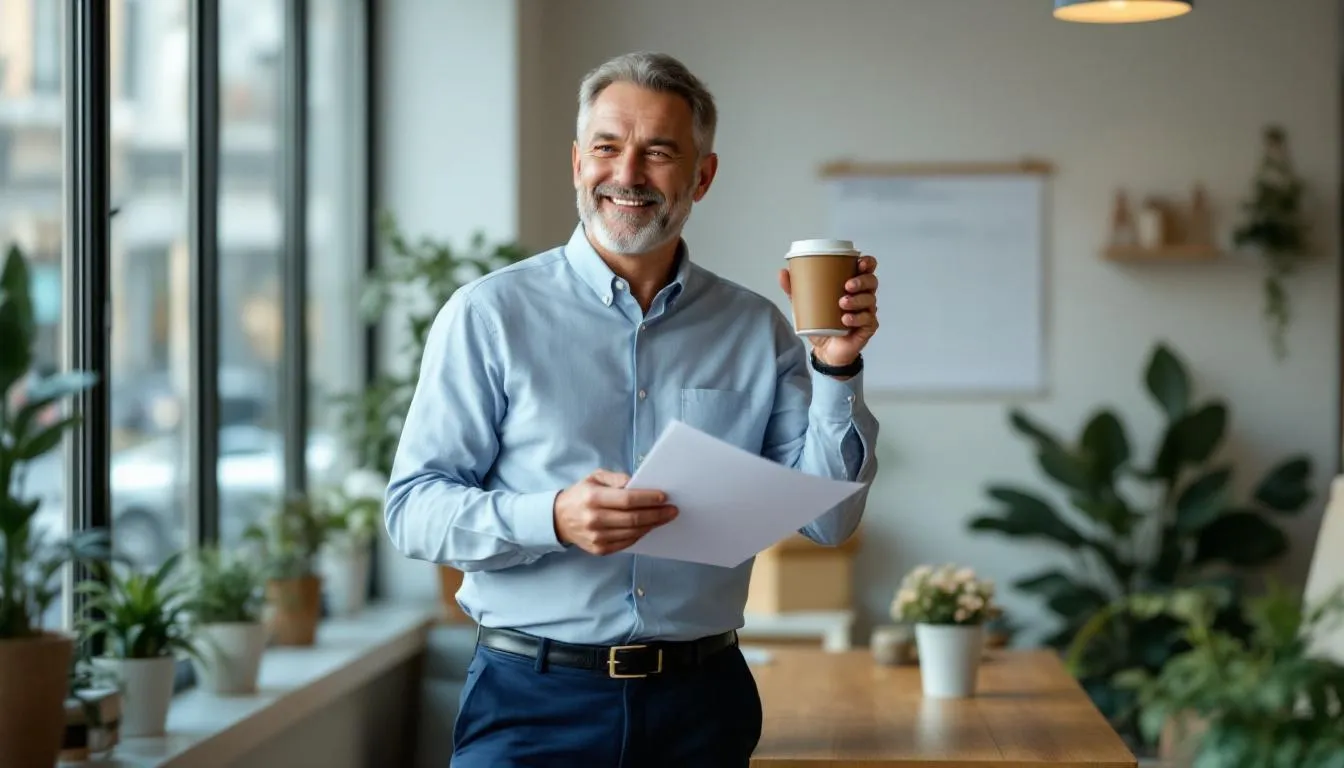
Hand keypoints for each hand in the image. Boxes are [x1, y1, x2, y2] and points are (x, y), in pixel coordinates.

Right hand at [553, 469, 677, 555]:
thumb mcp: (595, 478)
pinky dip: (641, 534)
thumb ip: (616, 478)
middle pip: (633, 518)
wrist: (559, 519)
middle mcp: (594, 519)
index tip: (664, 497)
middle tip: (672, 510)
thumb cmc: (581, 495)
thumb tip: (637, 483)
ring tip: (664, 517)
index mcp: (592, 498)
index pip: (627, 499)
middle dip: (657, 514)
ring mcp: (597, 537)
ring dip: (652, 525)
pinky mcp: (600, 549)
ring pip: (633, 532)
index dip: (648, 499)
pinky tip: (649, 526)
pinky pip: (627, 542)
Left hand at [778, 254, 879, 367]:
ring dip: (857, 300)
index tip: (859, 263)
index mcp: (852, 285)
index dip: (867, 262)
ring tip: (842, 303)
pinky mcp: (868, 327)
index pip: (867, 268)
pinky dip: (856, 318)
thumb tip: (782, 272)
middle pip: (872, 282)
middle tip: (847, 285)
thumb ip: (795, 289)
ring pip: (870, 300)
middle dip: (861, 281)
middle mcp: (863, 296)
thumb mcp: (805, 305)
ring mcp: (867, 312)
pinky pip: (868, 320)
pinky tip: (846, 319)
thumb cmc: (821, 323)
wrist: (825, 349)